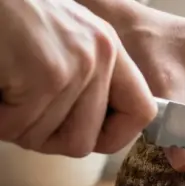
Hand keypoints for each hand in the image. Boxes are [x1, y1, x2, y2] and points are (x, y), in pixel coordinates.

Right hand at [0, 0, 155, 157]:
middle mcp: (101, 54)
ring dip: (14, 125)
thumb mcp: (61, 39)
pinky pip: (18, 127)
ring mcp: (77, 65)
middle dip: (43, 137)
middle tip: (18, 113)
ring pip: (45, 137)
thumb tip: (90, 132)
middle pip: (84, 140)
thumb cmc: (8, 17)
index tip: (82, 135)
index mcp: (108, 47)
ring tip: (5, 90)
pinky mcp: (47, 74)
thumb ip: (84, 79)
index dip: (113, 137)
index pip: (141, 112)